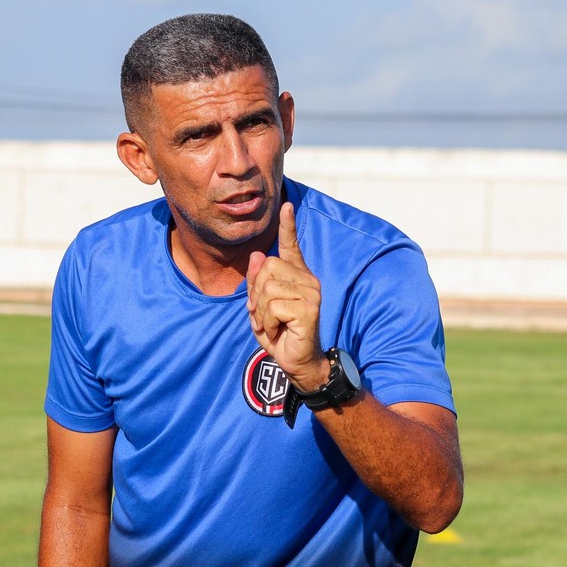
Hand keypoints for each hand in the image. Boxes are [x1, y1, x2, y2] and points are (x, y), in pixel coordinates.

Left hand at [246, 202, 328, 391]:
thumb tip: (258, 255)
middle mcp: (307, 279)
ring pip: (267, 288)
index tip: (286, 205)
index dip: (288, 226)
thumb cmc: (280, 334)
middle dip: (255, 294)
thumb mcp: (259, 307)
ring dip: (260, 312)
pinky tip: (279, 331)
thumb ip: (256, 283)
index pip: (291, 246)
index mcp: (296, 276)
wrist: (297, 362)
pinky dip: (267, 323)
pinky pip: (272, 306)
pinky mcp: (309, 308)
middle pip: (267, 267)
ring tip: (272, 325)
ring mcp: (311, 293)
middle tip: (265, 316)